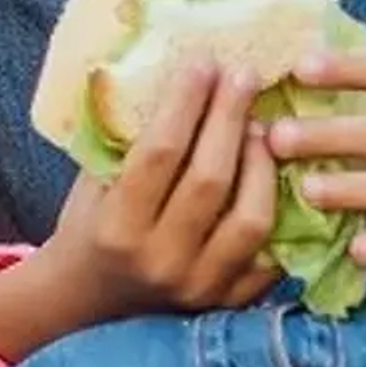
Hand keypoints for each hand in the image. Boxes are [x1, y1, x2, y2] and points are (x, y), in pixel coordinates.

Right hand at [28, 63, 286, 321]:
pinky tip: (276, 174)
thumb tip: (178, 75)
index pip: (160, 154)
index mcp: (117, 230)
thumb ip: (129, 141)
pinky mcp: (228, 304)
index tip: (203, 62)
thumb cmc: (89, 229)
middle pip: (211, 179)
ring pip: (251, 218)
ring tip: (261, 126)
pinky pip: (271, 253)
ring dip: (262, 163)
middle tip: (243, 75)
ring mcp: (200, 288)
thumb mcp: (94, 182)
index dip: (186, 102)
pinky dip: (279, 212)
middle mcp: (160, 262)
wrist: (86, 303)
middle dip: (229, 118)